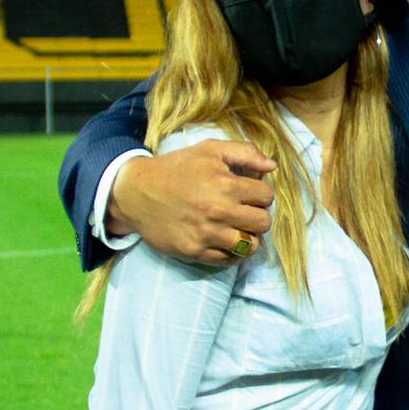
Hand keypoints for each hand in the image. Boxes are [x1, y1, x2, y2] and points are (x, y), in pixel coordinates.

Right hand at [111, 141, 274, 264]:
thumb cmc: (176, 168)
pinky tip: (225, 240)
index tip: (250, 194)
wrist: (137, 192)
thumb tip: (272, 166)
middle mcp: (218, 211)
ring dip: (249, 236)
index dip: (261, 194)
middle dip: (259, 215)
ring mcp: (206, 234)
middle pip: (263, 222)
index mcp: (225, 184)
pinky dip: (232, 252)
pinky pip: (228, 260)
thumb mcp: (209, 149)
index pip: (266, 196)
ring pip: (250, 245)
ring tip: (239, 228)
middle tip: (246, 211)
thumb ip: (245, 153)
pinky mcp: (194, 251)